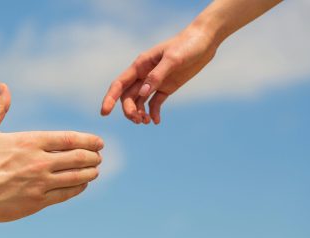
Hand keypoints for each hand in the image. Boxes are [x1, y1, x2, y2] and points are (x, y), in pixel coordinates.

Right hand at [0, 83, 103, 221]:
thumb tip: (2, 86)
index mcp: (30, 142)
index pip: (69, 139)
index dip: (88, 140)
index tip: (99, 142)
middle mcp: (40, 162)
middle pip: (78, 158)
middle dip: (93, 156)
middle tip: (99, 156)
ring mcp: (40, 183)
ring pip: (76, 177)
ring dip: (90, 172)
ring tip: (95, 170)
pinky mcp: (37, 202)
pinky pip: (66, 194)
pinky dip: (78, 188)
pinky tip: (82, 185)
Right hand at [101, 25, 217, 123]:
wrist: (204, 42)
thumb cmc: (187, 45)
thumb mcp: (173, 59)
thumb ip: (156, 76)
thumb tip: (142, 95)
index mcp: (140, 65)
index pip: (119, 84)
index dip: (110, 98)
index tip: (104, 113)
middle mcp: (144, 74)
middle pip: (128, 96)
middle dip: (129, 110)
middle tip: (138, 121)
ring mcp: (154, 82)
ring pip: (139, 101)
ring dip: (139, 113)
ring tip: (146, 122)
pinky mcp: (166, 87)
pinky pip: (154, 103)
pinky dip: (153, 113)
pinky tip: (156, 121)